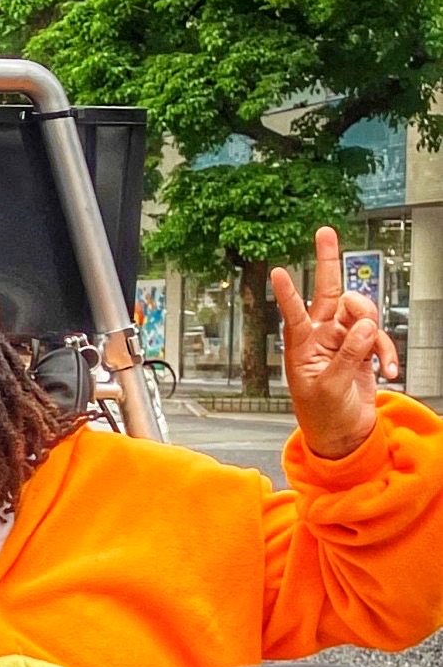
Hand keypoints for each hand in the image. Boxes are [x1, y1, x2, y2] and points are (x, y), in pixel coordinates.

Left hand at [279, 226, 399, 458]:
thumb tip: (364, 326)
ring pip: (362, 312)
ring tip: (374, 356)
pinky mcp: (363, 349)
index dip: (287, 293)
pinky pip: (379, 337)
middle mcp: (321, 337)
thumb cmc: (323, 415)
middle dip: (328, 262)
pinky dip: (386, 352)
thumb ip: (348, 356)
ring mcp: (343, 340)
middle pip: (328, 292)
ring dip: (372, 330)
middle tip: (325, 234)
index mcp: (301, 346)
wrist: (343, 432)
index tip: (278, 271)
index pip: (293, 313)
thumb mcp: (329, 388)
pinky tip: (388, 371)